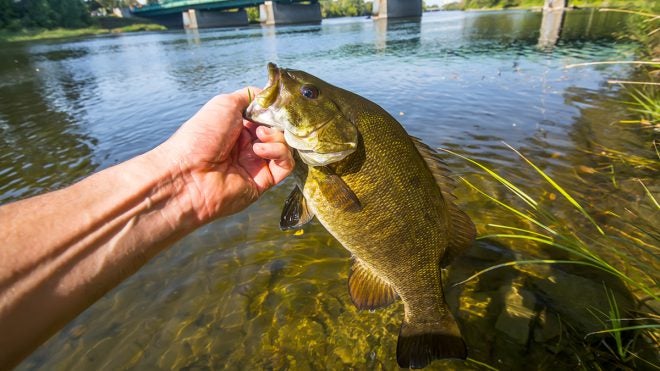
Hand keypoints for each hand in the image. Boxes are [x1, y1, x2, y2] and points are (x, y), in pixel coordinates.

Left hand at [156, 87, 293, 222]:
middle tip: (264, 124)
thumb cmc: (201, 135)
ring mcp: (256, 164)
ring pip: (285, 146)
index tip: (275, 105)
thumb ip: (250, 96)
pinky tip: (260, 150)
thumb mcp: (224, 103)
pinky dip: (279, 153)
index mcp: (238, 127)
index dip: (273, 109)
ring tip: (259, 138)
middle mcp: (248, 145)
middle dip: (276, 123)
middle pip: (279, 130)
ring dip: (277, 137)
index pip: (267, 115)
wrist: (187, 174)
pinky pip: (285, 165)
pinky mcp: (263, 182)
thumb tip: (270, 95)